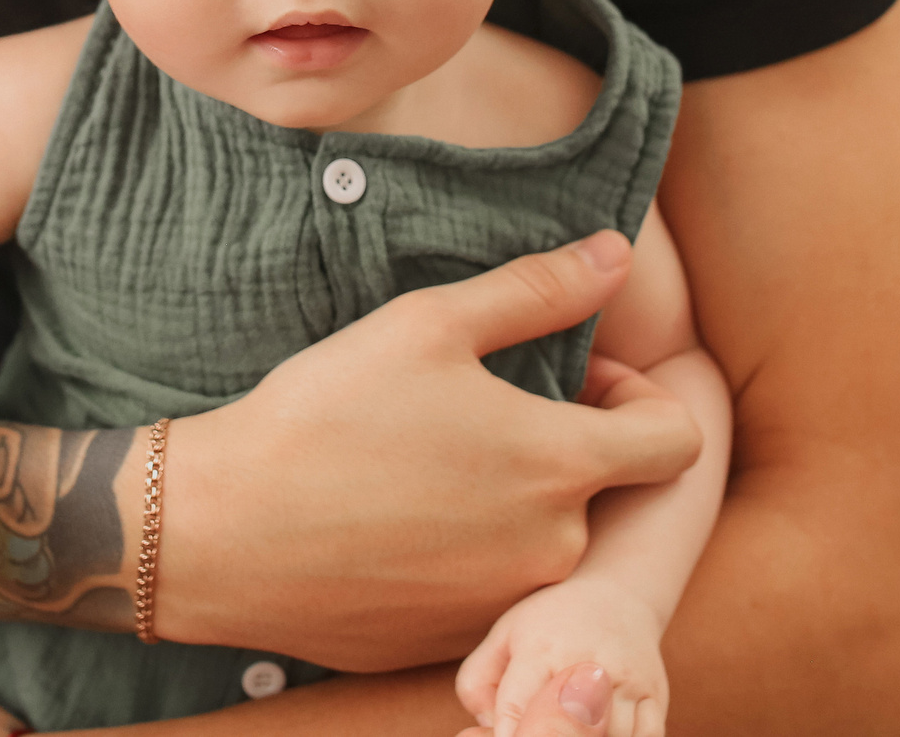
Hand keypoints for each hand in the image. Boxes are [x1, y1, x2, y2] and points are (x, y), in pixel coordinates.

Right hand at [162, 232, 700, 670]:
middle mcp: (552, 553)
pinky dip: (465, 554)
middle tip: (484, 411)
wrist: (222, 532)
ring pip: (546, 545)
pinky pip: (489, 591)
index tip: (573, 378)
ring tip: (432, 463)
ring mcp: (502, 608)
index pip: (678, 442)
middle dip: (566, 446)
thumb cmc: (326, 414)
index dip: (638, 397)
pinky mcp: (450, 645)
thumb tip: (617, 254)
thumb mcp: (430, 324)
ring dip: (515, 502)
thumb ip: (537, 290)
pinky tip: (397, 519)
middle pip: (606, 494)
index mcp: (561, 467)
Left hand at [457, 578, 668, 736]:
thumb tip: (490, 727)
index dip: (509, 733)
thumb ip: (478, 681)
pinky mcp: (655, 697)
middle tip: (538, 736)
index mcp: (539, 648)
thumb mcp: (504, 637)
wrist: (619, 598)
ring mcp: (626, 682)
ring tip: (576, 733)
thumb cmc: (550, 626)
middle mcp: (585, 663)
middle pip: (570, 725)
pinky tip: (604, 736)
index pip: (518, 702)